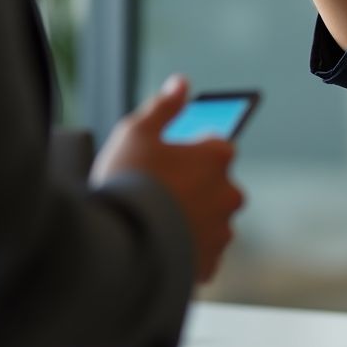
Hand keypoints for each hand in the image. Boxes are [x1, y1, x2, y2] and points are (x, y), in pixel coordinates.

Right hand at [91, 75, 244, 282]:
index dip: (188, 153)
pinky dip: (188, 252)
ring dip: (192, 221)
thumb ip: (164, 106)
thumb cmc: (127, 184)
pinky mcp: (211, 262)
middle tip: (157, 197)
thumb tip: (181, 84)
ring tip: (155, 226)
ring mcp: (222, 230)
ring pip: (211, 220)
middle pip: (216, 185)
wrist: (117, 247)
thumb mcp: (136, 132)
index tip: (165, 163)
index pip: (215, 147)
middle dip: (194, 189)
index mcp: (217, 157)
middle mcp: (228, 192)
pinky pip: (203, 254)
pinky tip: (161, 249)